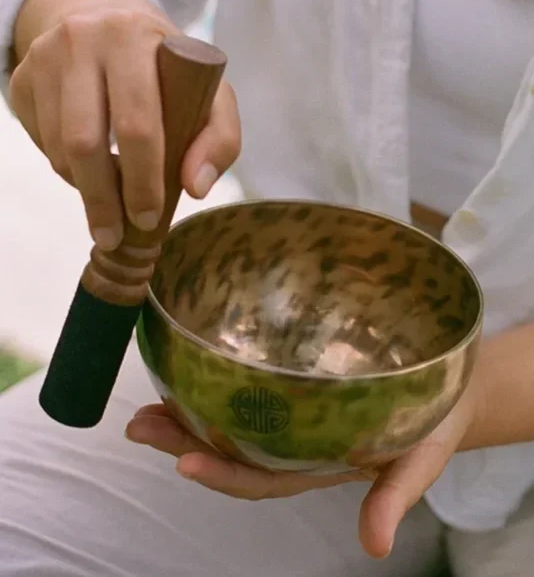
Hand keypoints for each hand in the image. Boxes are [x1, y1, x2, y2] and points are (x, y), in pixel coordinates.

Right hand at [10, 7, 239, 249]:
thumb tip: (194, 188)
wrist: (102, 16)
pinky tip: (90, 169)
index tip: (149, 218)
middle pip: (85, 141)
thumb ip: (220, 138)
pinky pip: (42, 142)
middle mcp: (82, 39)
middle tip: (116, 235)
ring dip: (84, 189)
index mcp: (134, 37)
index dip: (142, 179)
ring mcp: (44, 58)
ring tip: (108, 208)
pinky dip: (66, 168)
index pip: (136, 121)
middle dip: (103, 199)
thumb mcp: (208, 89)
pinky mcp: (21, 78)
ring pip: (58, 148)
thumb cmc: (166, 66)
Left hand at [125, 375, 480, 559]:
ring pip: (231, 418)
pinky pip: (251, 385)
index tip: (183, 461)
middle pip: (230, 447)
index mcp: (317, 464)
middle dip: (183, 440)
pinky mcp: (298, 379)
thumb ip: (392, 499)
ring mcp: (293, 412)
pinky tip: (193, 364)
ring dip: (188, 412)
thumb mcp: (417, 462)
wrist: (448, 390)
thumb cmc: (432, 426)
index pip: (259, 477)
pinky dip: (219, 379)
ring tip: (148, 401)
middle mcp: (294, 442)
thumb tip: (375, 545)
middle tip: (139, 425)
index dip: (221, 471)